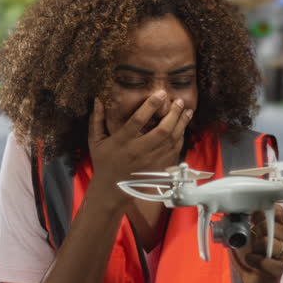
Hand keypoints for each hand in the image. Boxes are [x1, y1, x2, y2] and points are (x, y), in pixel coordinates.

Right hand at [88, 90, 192, 205]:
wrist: (111, 189)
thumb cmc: (103, 162)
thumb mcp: (95, 141)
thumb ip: (96, 120)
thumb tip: (98, 100)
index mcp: (122, 142)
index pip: (138, 120)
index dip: (151, 105)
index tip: (161, 93)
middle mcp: (138, 151)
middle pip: (162, 131)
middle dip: (174, 114)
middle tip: (179, 101)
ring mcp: (150, 161)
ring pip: (171, 141)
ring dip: (181, 125)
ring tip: (187, 111)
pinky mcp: (157, 168)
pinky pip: (173, 152)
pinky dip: (180, 139)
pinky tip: (182, 128)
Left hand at [229, 205, 282, 282]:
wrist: (257, 282)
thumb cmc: (253, 256)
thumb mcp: (249, 235)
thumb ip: (247, 221)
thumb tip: (232, 209)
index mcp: (281, 227)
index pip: (278, 211)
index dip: (264, 211)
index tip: (253, 216)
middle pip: (269, 224)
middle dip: (256, 231)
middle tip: (253, 240)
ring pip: (266, 241)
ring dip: (255, 247)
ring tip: (254, 251)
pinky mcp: (280, 267)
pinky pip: (262, 259)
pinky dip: (252, 260)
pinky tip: (252, 261)